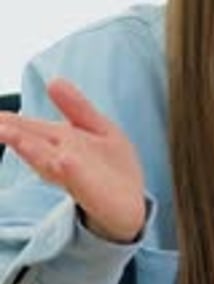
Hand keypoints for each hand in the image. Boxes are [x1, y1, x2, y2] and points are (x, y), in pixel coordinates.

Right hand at [0, 78, 145, 242]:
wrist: (132, 203)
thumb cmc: (111, 166)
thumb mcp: (98, 128)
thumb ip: (76, 107)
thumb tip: (53, 80)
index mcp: (60, 141)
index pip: (28, 128)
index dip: (8, 122)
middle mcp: (61, 158)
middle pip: (31, 144)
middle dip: (11, 134)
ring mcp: (75, 176)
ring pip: (48, 161)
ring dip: (30, 149)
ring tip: (9, 134)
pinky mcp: (93, 192)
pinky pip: (80, 180)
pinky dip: (70, 170)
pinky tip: (63, 160)